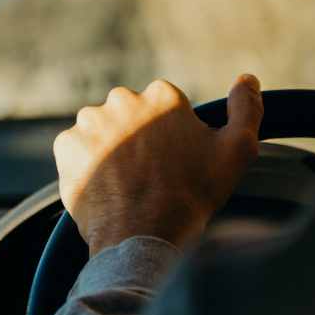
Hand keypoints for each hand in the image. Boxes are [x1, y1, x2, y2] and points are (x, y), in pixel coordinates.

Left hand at [53, 76, 263, 256]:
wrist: (144, 237)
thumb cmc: (193, 195)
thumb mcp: (236, 151)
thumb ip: (246, 109)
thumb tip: (247, 78)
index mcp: (161, 95)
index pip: (162, 110)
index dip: (169, 138)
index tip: (173, 163)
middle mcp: (122, 100)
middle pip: (129, 116)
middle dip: (136, 139)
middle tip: (148, 176)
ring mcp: (90, 122)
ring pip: (101, 131)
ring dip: (109, 150)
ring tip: (125, 184)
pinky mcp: (66, 145)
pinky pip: (76, 150)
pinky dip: (86, 165)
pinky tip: (105, 187)